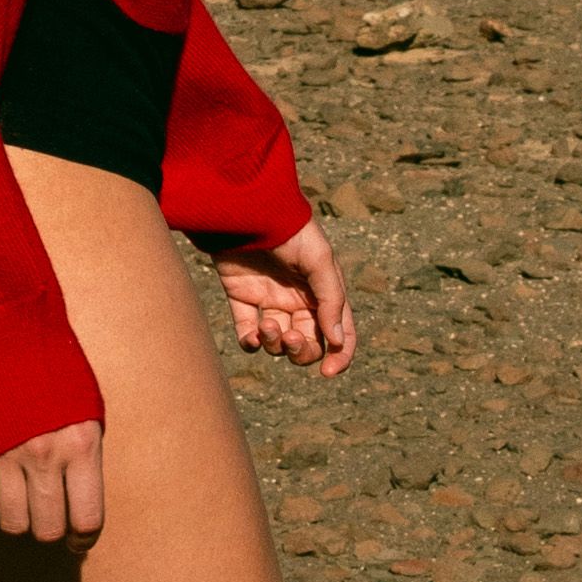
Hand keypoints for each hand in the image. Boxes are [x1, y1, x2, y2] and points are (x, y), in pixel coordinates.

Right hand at [0, 416, 106, 544]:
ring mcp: (5, 456)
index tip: (78, 539)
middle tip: (49, 519)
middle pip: (48, 529)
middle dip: (50, 530)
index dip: (84, 538)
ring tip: (22, 506)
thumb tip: (82, 499)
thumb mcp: (84, 407)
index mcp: (81, 445)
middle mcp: (45, 456)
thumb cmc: (50, 372)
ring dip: (18, 522)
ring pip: (13, 524)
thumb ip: (86, 453)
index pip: (87, 519)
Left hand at [212, 217, 355, 375]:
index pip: (339, 332)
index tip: (328, 372)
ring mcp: (270, 301)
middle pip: (307, 344)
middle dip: (301, 350)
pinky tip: (251, 336)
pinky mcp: (242, 298)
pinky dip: (250, 342)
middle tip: (290, 339)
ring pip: (277, 342)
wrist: (247, 209)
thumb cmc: (290, 231)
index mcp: (323, 293)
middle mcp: (298, 301)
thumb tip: (335, 342)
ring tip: (266, 326)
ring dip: (274, 343)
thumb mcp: (320, 261)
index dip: (340, 356)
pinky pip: (247, 333)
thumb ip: (331, 300)